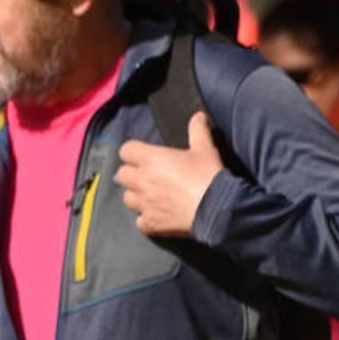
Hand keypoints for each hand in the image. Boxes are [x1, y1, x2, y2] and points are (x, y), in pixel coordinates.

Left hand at [116, 111, 224, 236]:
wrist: (216, 208)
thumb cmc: (207, 175)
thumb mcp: (205, 148)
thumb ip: (198, 130)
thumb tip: (198, 116)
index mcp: (150, 159)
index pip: (126, 150)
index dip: (134, 152)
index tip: (145, 155)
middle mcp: (142, 181)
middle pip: (122, 174)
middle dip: (132, 174)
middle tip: (148, 175)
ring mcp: (144, 204)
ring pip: (127, 198)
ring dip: (137, 196)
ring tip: (152, 196)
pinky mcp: (150, 223)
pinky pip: (139, 221)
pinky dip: (146, 219)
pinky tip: (158, 215)